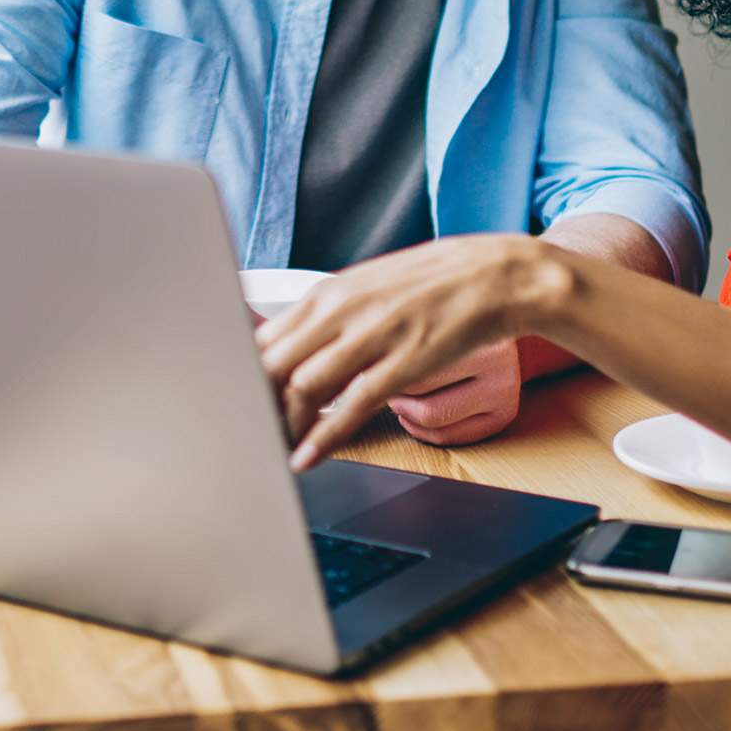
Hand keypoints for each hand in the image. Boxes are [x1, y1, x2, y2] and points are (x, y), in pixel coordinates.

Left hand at [255, 235, 571, 468]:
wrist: (496, 275)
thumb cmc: (432, 284)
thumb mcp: (368, 287)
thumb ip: (328, 315)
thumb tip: (290, 341)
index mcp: (329, 292)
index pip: (264, 336)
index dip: (243, 374)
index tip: (233, 400)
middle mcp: (342, 309)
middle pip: (273, 362)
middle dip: (254, 402)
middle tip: (246, 431)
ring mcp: (372, 335)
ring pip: (304, 384)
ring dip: (284, 423)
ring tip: (275, 446)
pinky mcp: (403, 362)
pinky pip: (351, 405)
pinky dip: (324, 436)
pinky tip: (309, 455)